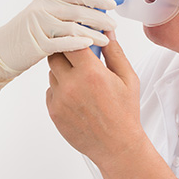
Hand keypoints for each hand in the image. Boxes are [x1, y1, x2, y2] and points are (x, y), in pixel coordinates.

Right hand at [0, 0, 116, 102]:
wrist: (0, 51)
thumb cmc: (27, 36)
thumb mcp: (44, 17)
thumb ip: (64, 13)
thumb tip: (93, 12)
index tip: (112, 4)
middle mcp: (44, 8)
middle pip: (79, 10)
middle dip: (100, 18)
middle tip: (113, 26)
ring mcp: (39, 25)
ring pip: (73, 26)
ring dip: (93, 33)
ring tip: (106, 40)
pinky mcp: (37, 43)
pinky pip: (62, 42)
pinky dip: (78, 43)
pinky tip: (90, 46)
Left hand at [46, 33, 142, 165]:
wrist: (117, 146)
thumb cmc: (125, 113)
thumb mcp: (128, 78)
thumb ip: (115, 52)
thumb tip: (106, 31)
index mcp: (91, 73)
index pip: (71, 41)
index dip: (73, 36)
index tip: (77, 36)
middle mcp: (71, 85)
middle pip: (55, 54)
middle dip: (66, 52)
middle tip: (78, 58)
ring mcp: (60, 99)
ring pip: (52, 73)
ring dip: (62, 72)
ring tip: (81, 82)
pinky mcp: (53, 112)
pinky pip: (50, 91)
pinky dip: (59, 90)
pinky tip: (76, 98)